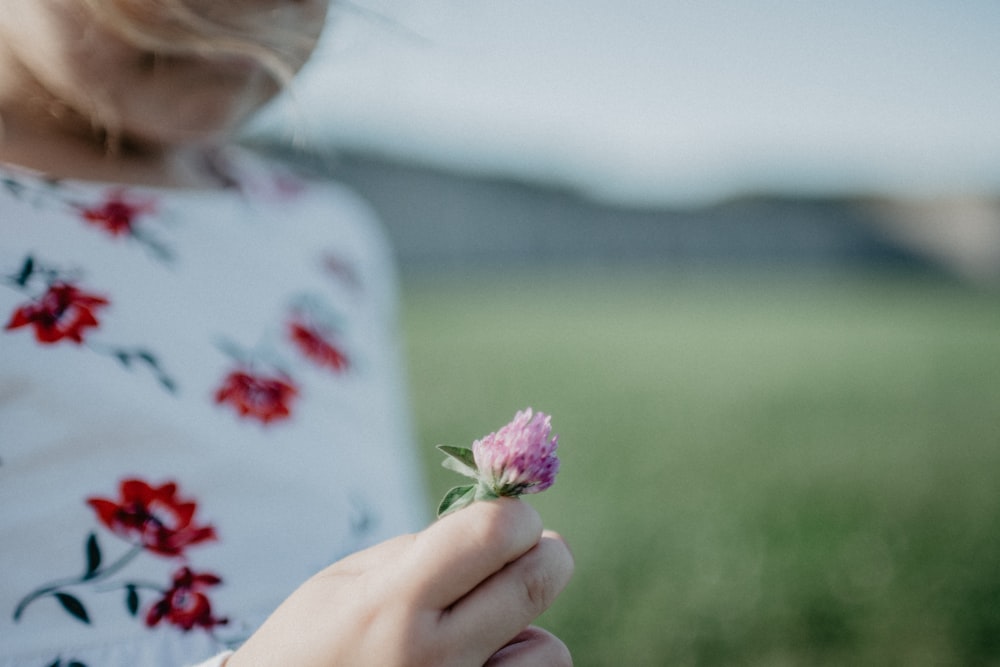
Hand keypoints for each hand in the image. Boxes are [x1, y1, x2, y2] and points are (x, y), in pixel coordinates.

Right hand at [226, 498, 573, 666]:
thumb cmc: (310, 642)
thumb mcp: (345, 580)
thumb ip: (422, 550)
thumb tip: (496, 524)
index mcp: (392, 602)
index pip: (492, 533)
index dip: (514, 513)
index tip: (511, 514)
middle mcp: (433, 657)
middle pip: (535, 582)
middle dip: (544, 552)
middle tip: (530, 548)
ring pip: (548, 648)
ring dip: (528, 625)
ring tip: (487, 624)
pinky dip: (517, 665)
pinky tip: (482, 660)